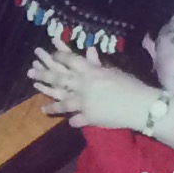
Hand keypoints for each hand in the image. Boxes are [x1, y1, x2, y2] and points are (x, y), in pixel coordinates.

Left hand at [28, 43, 151, 130]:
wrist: (142, 106)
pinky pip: (75, 119)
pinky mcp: (88, 117)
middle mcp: (83, 85)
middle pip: (59, 79)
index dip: (58, 56)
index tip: (50, 54)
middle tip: (31, 73)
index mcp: (91, 71)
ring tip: (42, 108)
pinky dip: (71, 120)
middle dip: (43, 75)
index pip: (69, 60)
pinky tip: (66, 121)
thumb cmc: (131, 85)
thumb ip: (98, 64)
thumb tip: (89, 51)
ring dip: (51, 105)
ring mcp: (84, 102)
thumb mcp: (113, 71)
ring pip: (62, 102)